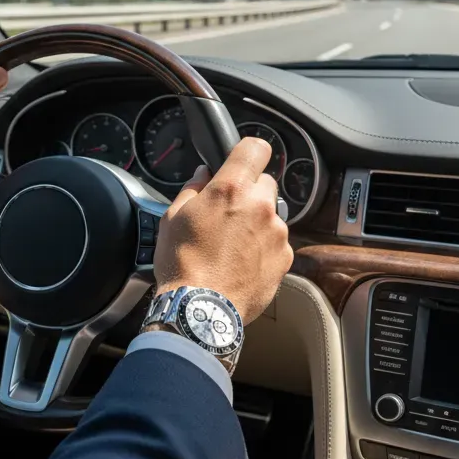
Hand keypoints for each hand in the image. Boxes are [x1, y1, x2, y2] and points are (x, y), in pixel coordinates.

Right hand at [152, 138, 292, 323]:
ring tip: (233, 246)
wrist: (201, 310)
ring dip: (257, 223)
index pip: (255, 148)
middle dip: (249, 193)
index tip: (243, 161)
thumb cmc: (183, 264)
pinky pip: (277, 243)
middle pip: (265, 184)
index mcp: (231, 189)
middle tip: (228, 214)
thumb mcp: (172, 218)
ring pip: (272, 215)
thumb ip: (192, 188)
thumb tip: (203, 174)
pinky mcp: (285, 258)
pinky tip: (242, 262)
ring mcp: (277, 233)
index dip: (248, 152)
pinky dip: (264, 248)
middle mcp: (260, 206)